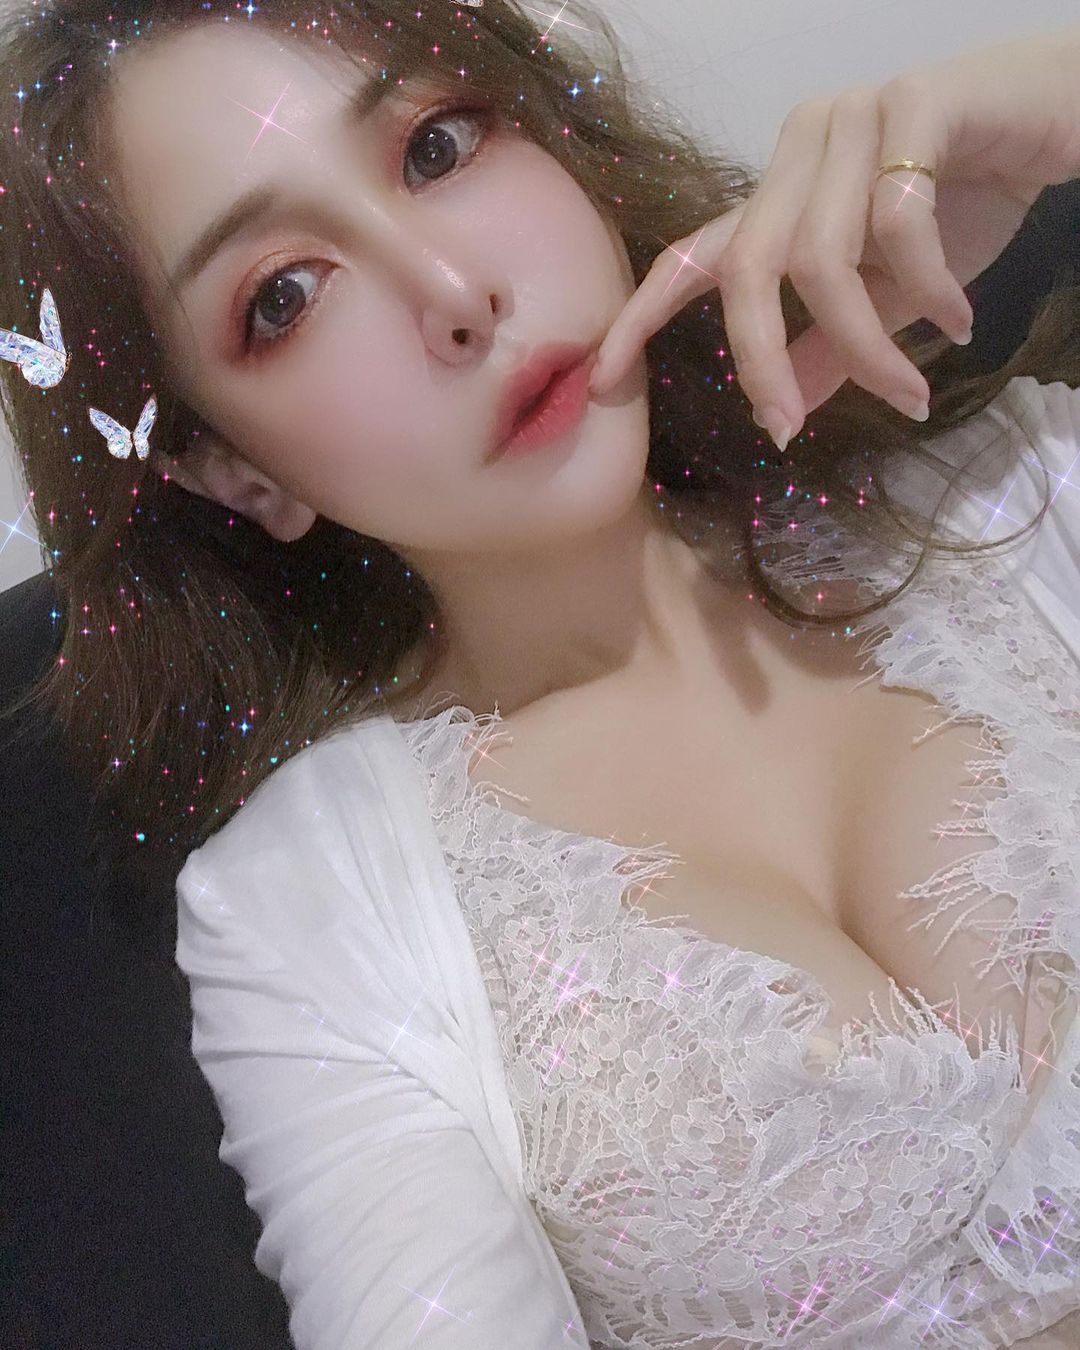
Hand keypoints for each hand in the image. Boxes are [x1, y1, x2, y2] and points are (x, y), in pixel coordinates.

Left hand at [588, 25, 1079, 450]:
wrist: (1062, 119)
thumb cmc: (970, 202)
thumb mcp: (889, 297)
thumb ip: (830, 348)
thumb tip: (781, 409)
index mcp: (781, 196)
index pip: (693, 255)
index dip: (640, 315)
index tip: (600, 378)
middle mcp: (798, 150)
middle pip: (745, 266)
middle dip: (756, 360)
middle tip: (785, 430)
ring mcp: (851, 119)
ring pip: (823, 257)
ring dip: (867, 343)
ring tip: (912, 391)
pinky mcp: (916, 103)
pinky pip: (899, 218)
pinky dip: (929, 286)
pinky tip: (960, 319)